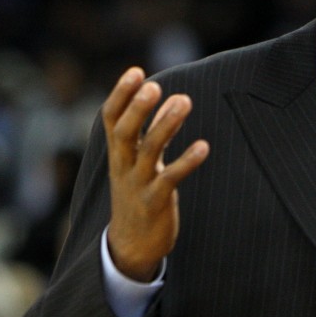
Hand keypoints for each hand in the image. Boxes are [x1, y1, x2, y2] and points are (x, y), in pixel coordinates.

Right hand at [103, 67, 208, 281]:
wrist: (132, 245)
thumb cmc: (139, 193)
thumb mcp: (140, 160)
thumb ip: (155, 130)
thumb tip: (175, 96)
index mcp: (118, 153)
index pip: (111, 119)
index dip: (121, 95)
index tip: (136, 71)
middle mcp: (123, 166)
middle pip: (124, 133)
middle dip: (137, 108)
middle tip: (154, 85)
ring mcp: (138, 185)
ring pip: (148, 152)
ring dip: (165, 126)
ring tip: (184, 101)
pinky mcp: (155, 203)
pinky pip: (169, 179)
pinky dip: (186, 162)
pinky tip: (204, 146)